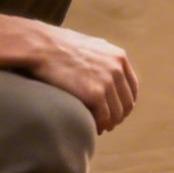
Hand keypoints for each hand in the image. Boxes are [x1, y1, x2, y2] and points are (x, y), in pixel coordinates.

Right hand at [22, 19, 138, 133]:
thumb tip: (107, 73)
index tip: (116, 111)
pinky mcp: (95, 95)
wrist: (41, 46)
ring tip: (99, 127)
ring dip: (109, 123)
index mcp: (118, 56)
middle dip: (118, 116)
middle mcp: (117, 68)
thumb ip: (103, 58)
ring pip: (116, 114)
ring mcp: (107, 82)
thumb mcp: (90, 45)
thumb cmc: (58, 45)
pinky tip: (92, 127)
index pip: (132, 87)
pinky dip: (99, 125)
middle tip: (108, 124)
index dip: (125, 102)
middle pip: (126, 103)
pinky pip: (103, 118)